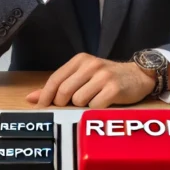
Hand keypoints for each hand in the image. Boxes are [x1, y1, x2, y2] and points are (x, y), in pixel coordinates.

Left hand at [26, 54, 154, 107]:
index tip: (40, 109)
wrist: (138, 76)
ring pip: (78, 101)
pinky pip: (94, 106)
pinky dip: (96, 109)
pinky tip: (103, 103)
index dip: (45, 97)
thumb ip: (57, 86)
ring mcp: (103, 76)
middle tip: (70, 107)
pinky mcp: (114, 88)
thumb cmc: (106, 78)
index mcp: (80, 60)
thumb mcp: (82, 77)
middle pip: (64, 92)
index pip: (55, 79)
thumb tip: (31, 98)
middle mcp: (91, 65)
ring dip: (82, 106)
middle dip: (63, 104)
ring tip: (92, 100)